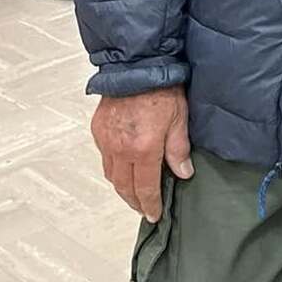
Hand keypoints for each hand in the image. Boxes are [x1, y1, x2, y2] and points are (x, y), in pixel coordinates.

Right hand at [92, 87, 192, 219]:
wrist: (135, 66)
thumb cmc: (161, 89)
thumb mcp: (180, 119)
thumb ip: (179, 150)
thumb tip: (183, 173)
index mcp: (143, 149)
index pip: (145, 188)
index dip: (150, 205)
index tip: (154, 215)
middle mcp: (120, 149)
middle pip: (124, 187)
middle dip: (134, 201)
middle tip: (144, 209)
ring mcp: (106, 140)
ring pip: (111, 174)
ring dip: (122, 187)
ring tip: (134, 193)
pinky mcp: (98, 130)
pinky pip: (105, 158)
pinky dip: (114, 168)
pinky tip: (124, 168)